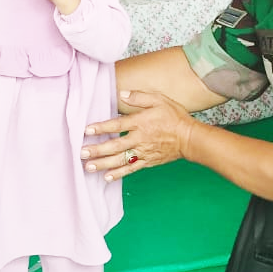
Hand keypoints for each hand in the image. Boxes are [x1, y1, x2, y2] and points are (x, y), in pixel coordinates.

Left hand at [79, 89, 195, 180]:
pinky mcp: (147, 161)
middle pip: (114, 146)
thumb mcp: (159, 100)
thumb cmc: (175, 117)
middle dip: (97, 150)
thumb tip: (122, 94)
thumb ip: (140, 97)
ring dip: (103, 163)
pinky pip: (131, 169)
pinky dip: (119, 173)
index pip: (117, 125)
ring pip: (120, 159)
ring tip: (88, 166)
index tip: (87, 130)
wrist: (190, 138)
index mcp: (141, 123)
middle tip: (82, 152)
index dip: (101, 128)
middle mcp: (140, 139)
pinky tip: (107, 177)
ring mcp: (143, 152)